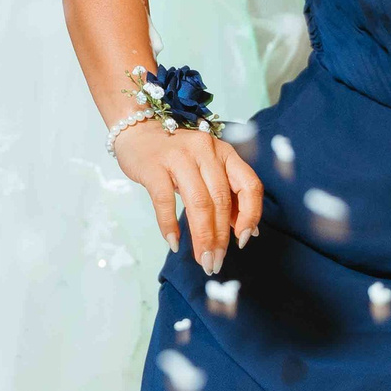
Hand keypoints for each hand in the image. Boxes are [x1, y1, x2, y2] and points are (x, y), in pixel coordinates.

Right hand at [114, 124, 262, 273]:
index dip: (251, 215)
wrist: (138, 128)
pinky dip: (170, 225)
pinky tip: (174, 243)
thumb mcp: (207, 167)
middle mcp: (206, 151)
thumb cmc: (176, 154)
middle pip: (221, 200)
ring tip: (202, 259)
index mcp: (225, 152)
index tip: (244, 240)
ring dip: (202, 236)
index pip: (249, 184)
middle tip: (215, 262)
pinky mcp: (153, 166)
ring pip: (198, 202)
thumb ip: (227, 194)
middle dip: (221, 237)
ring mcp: (179, 156)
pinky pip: (165, 201)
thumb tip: (248, 232)